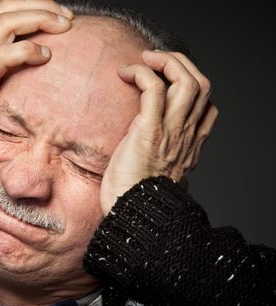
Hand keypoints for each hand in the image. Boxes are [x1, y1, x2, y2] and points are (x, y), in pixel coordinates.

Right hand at [0, 0, 73, 178]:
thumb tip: (25, 78)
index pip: (2, 12)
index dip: (31, 6)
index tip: (57, 16)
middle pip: (6, 9)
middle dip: (41, 5)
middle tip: (68, 16)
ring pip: (7, 24)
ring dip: (39, 19)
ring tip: (64, 27)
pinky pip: (2, 57)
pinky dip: (26, 51)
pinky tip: (44, 56)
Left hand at [100, 50, 218, 214]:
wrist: (133, 216)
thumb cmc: (136, 199)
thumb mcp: (158, 177)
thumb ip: (162, 163)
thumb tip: (149, 157)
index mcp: (189, 146)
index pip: (208, 108)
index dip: (193, 89)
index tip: (169, 84)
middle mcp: (186, 135)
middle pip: (202, 85)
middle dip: (181, 64)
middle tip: (155, 60)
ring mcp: (171, 132)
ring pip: (186, 81)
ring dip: (166, 62)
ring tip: (144, 59)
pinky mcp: (150, 131)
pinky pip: (154, 89)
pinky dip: (142, 73)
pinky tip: (126, 73)